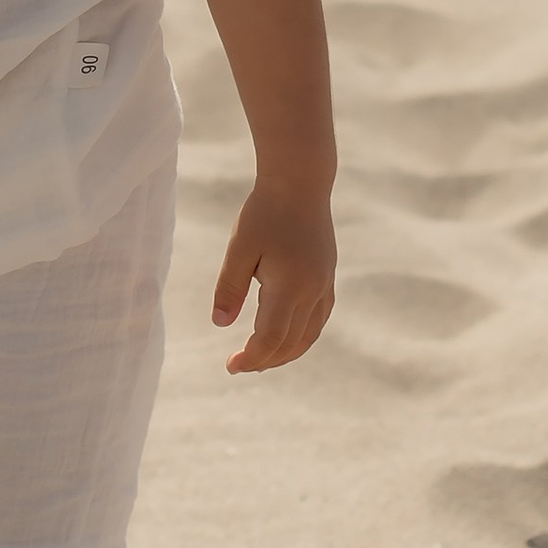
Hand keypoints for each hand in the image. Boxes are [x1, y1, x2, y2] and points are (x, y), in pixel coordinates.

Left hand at [211, 185, 335, 372]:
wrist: (300, 181)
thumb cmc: (265, 211)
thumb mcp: (239, 247)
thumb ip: (229, 287)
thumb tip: (220, 324)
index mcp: (289, 286)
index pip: (271, 339)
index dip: (251, 358)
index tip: (230, 365)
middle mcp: (312, 290)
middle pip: (291, 343)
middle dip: (266, 360)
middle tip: (239, 364)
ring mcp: (324, 284)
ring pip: (309, 335)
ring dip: (286, 352)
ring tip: (261, 358)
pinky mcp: (327, 276)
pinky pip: (318, 319)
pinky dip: (302, 336)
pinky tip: (287, 336)